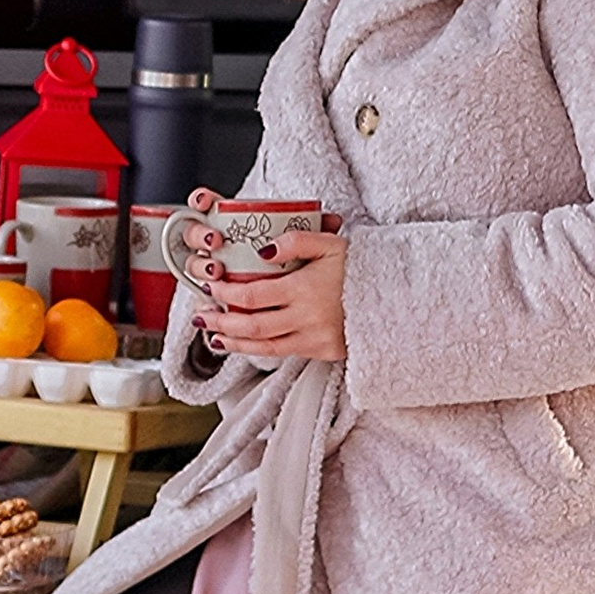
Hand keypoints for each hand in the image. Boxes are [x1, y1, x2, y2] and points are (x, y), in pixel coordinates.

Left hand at [199, 230, 346, 366]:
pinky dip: (257, 349)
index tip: (209, 286)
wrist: (394, 298)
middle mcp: (306, 318)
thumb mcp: (331, 243)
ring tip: (212, 334)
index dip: (225, 292)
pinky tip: (241, 344)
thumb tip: (261, 251)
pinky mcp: (322, 352)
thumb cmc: (360, 267)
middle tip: (200, 315)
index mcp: (305, 288)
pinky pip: (282, 352)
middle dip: (220, 321)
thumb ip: (295, 240)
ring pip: (263, 346)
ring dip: (234, 341)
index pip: (252, 294)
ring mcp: (314, 339)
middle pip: (251, 325)